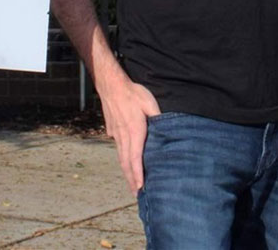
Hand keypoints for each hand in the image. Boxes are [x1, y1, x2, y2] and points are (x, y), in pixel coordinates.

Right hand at [98, 75, 160, 194]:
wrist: (111, 85)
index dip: (138, 174)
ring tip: (132, 184)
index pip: (135, 157)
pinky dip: (123, 160)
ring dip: (126, 172)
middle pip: (127, 162)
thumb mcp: (149, 102)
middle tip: (137, 194)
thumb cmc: (133, 92)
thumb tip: (166, 127)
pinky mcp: (113, 130)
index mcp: (134, 130)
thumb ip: (157, 116)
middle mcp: (123, 135)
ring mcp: (116, 134)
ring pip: (121, 157)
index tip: (140, 187)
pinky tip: (126, 163)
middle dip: (132, 179)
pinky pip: (118, 149)